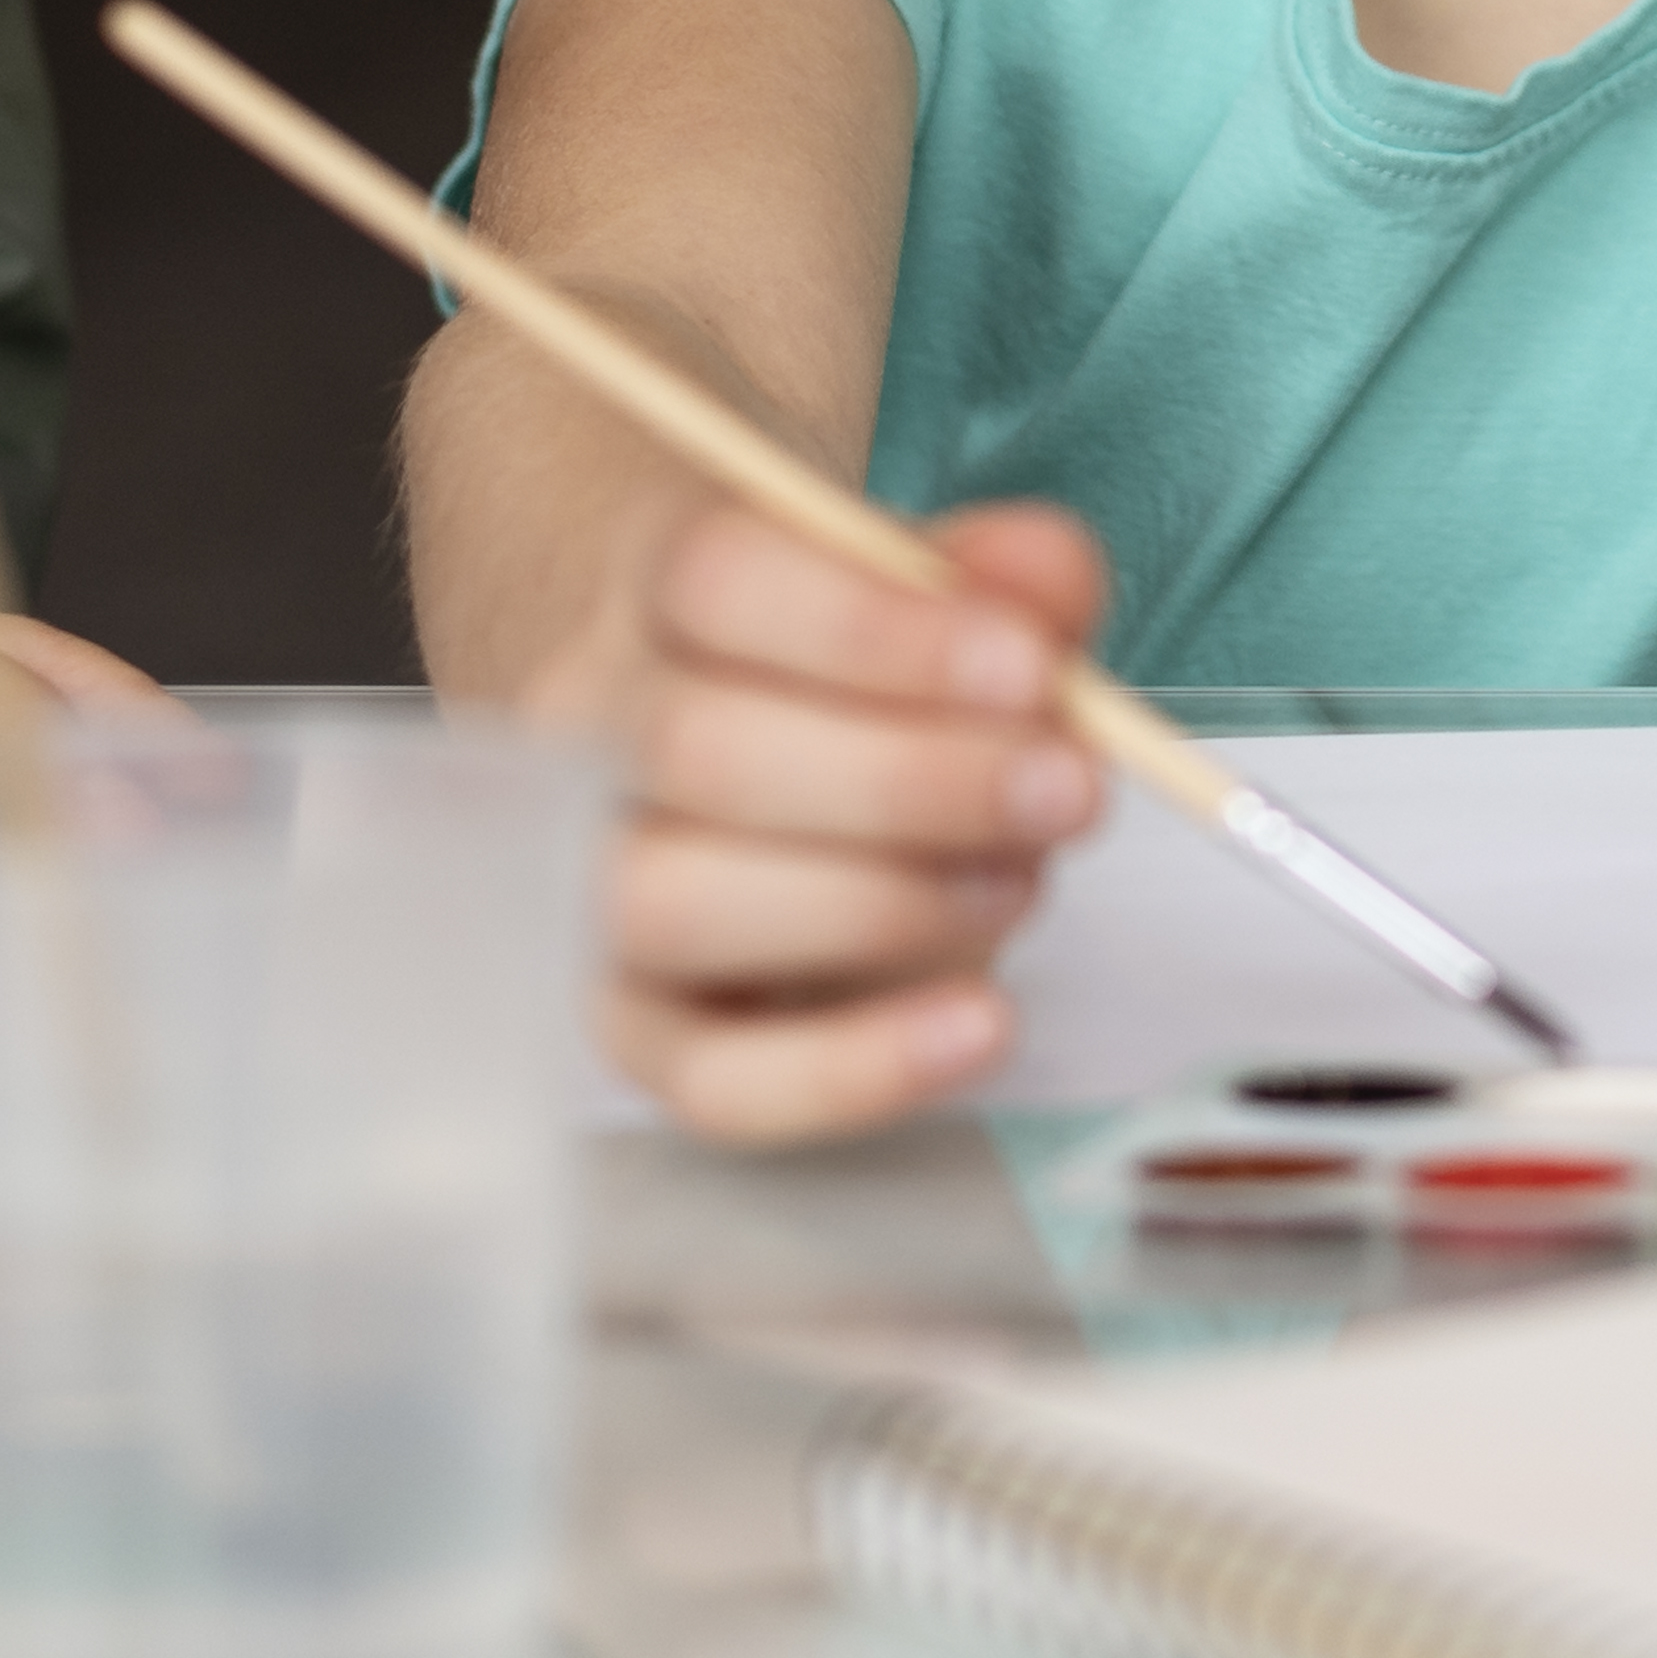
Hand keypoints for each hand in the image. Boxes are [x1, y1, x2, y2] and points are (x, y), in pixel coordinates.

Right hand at [575, 494, 1112, 1141]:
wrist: (809, 792)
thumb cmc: (884, 685)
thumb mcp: (955, 604)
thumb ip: (1010, 577)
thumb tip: (1038, 583)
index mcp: (657, 589)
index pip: (709, 579)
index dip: (870, 628)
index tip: (1028, 668)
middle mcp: (589, 734)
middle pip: (691, 746)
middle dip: (906, 779)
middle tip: (1067, 790)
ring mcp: (594, 891)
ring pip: (670, 906)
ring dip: (877, 905)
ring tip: (1017, 886)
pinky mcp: (638, 1036)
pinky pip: (711, 1080)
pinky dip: (852, 1068)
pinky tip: (982, 1023)